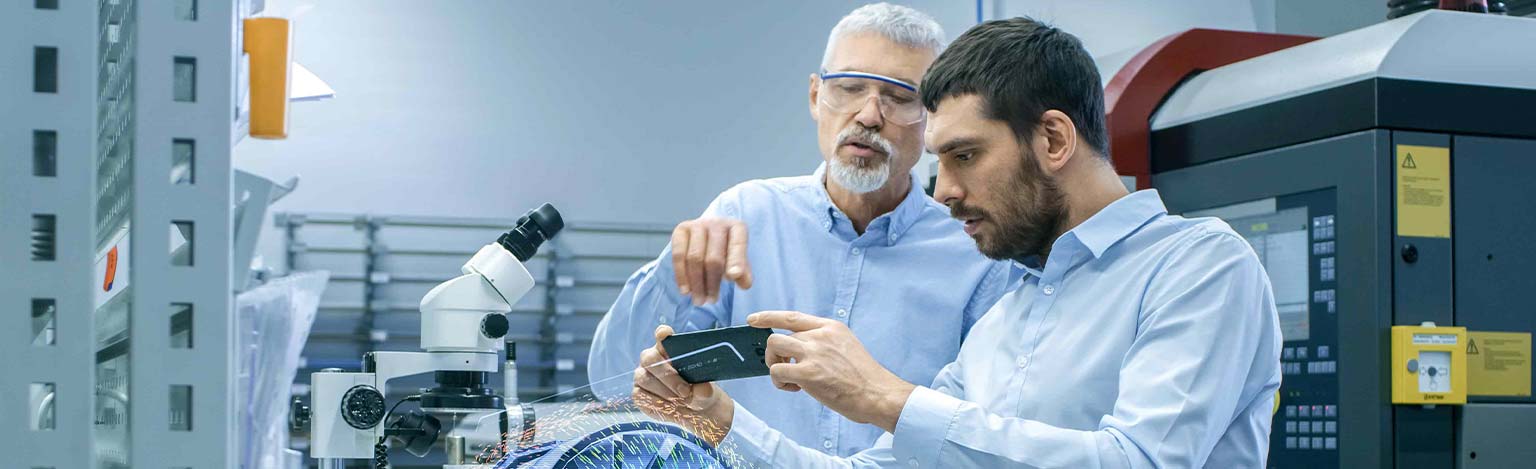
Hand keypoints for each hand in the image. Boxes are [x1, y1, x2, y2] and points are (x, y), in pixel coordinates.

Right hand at [632, 325, 734, 443]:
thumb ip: (704, 390)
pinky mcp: (638, 392)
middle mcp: (652, 358)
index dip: (662, 334)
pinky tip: (671, 408)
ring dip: (665, 392)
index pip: (662, 334)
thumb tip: (702, 390)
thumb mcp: (706, 391)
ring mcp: (642, 375)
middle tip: (685, 391)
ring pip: (645, 379)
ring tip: (682, 401)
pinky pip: (642, 396)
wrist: (694, 410)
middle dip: (668, 375)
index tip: (666, 335)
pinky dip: (658, 404)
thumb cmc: (699, 391)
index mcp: (669, 348)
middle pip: (650, 358)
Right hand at [671, 218, 752, 304]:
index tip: (733, 277)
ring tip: (699, 300)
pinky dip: (681, 275)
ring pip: (694, 258)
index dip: (736, 261)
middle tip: (711, 301)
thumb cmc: (726, 251)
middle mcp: (716, 223)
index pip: (738, 245)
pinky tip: (686, 290)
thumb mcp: (739, 261)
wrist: (708, 235)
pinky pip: (678, 255)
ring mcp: (697, 224)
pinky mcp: (681, 229)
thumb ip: (743, 272)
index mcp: (737, 228)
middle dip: (711, 283)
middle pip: (713, 257)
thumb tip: (744, 284)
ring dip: (696, 283)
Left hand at [749, 311, 915, 432]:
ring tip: (790, 380)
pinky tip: (796, 389)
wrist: (878, 394)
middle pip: (779, 337)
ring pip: (774, 348)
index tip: (753, 320)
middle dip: (775, 355)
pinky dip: (780, 383)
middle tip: (786, 371)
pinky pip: (776, 371)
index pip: (792, 317)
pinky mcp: (808, 373)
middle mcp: (820, 335)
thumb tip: (796, 350)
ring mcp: (813, 352)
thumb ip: (823, 342)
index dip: (769, 317)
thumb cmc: (863, 378)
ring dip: (774, 365)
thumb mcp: (846, 346)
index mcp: (830, 327)